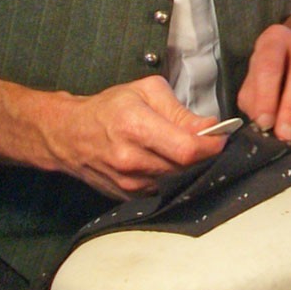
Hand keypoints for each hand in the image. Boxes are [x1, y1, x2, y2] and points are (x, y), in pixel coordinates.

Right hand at [43, 75, 229, 199]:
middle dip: (203, 156)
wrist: (69, 135)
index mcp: (135, 127)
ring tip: (186, 151)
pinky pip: (163, 191)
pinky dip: (173, 179)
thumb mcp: (146, 92)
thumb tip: (210, 128)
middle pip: (186, 168)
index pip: (187, 149)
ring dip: (189, 169)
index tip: (221, 138)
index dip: (212, 146)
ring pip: (177, 182)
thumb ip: (180, 111)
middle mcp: (131, 159)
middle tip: (207, 142)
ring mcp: (128, 183)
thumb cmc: (109, 108)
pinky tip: (169, 164)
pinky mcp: (128, 197)